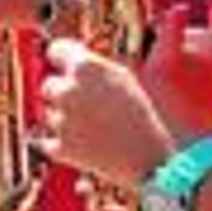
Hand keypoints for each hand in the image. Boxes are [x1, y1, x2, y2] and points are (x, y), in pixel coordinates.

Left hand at [38, 39, 175, 186]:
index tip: (69, 65)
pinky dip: (65, 143)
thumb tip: (86, 58)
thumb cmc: (155, 116)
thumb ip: (102, 65)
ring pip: (50, 113)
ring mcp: (60, 121)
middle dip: (65, 91)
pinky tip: (90, 144)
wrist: (162, 160)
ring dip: (65, 118)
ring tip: (98, 126)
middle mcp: (67, 91)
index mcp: (86, 67)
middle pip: (49, 84)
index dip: (65, 58)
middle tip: (91, 104)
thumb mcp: (133, 77)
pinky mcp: (59, 148)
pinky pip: (50, 140)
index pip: (56, 50)